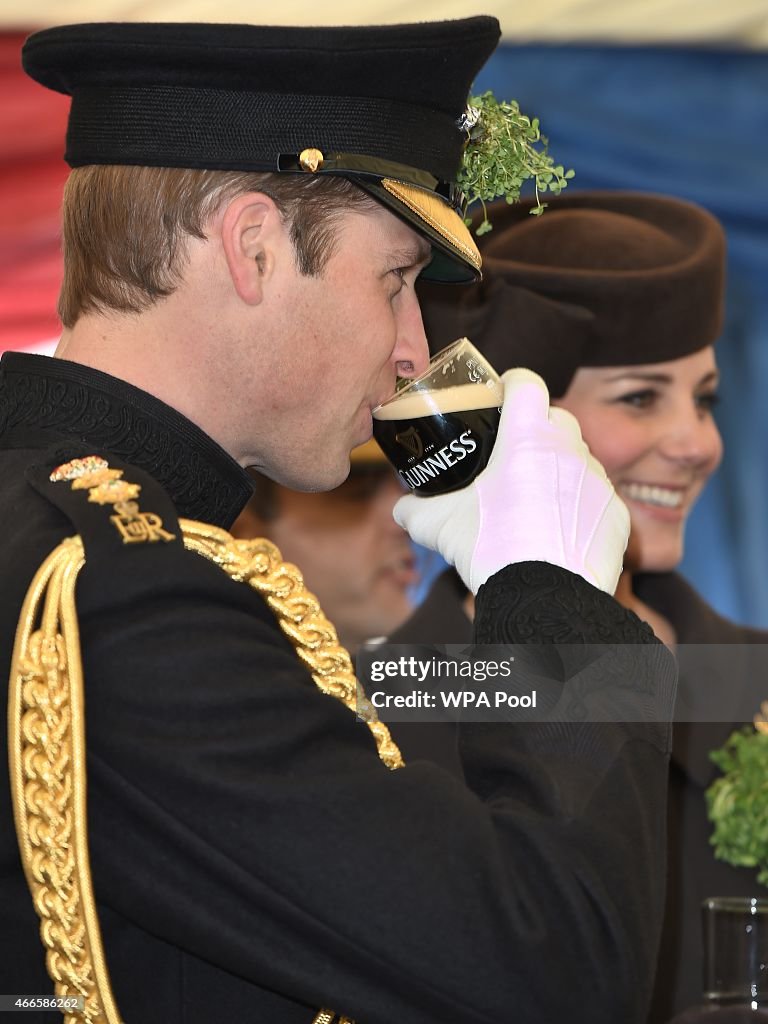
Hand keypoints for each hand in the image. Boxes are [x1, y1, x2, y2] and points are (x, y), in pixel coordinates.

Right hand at [393, 368, 628, 594]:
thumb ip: (415, 510)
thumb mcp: (438, 527)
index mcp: (526, 438)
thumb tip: (402, 508)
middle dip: (539, 429)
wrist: (544, 599)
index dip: (512, 385)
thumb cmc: (492, 551)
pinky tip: (558, 532)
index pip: (526, 383)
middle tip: (514, 456)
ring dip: (560, 469)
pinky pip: (597, 498)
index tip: (502, 397)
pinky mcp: (616, 515)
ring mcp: (598, 482)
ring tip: (535, 501)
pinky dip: (579, 507)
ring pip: (580, 459)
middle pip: (558, 418)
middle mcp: (569, 451)